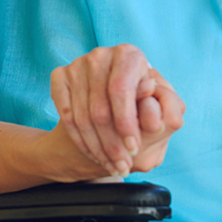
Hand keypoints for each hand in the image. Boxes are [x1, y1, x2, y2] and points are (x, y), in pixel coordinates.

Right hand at [50, 45, 184, 175]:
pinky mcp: (60, 76)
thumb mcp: (158, 105)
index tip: (133, 150)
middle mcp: (101, 55)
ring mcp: (77, 65)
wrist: (110, 98)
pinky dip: (80, 141)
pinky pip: (67, 116)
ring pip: (82, 117)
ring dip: (97, 148)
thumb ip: (161, 106)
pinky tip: (94, 155)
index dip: (126, 123)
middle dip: (112, 144)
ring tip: (111, 166)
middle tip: (123, 166)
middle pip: (100, 109)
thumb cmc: (141, 102)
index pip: (121, 91)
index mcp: (129, 55)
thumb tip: (153, 109)